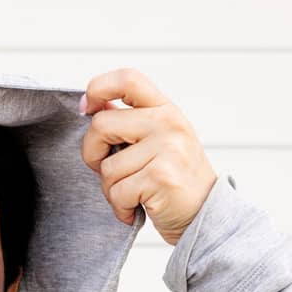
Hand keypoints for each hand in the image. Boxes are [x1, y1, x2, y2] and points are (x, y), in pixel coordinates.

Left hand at [79, 68, 217, 245]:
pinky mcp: (161, 177)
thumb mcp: (158, 139)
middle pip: (101, 125)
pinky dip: (120, 207)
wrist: (204, 213)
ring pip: (107, 167)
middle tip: (108, 170)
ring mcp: (167, 148)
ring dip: (111, 189)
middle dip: (92, 154)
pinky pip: (117, 192)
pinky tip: (136, 207)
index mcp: (164, 108)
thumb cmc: (174, 177)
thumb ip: (129, 123)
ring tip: (133, 193)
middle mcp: (168, 123)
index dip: (98, 88)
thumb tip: (91, 108)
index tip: (87, 109)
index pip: (127, 79)